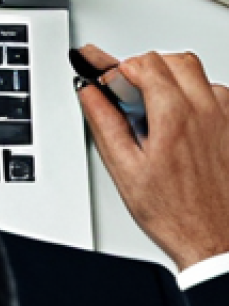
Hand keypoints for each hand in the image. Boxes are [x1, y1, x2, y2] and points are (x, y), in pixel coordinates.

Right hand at [77, 44, 228, 268]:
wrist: (215, 244)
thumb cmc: (175, 214)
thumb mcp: (125, 168)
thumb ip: (104, 121)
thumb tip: (90, 93)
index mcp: (174, 117)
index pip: (145, 63)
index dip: (121, 70)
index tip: (110, 84)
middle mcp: (205, 113)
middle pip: (173, 61)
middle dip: (147, 69)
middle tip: (132, 93)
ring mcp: (226, 121)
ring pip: (198, 75)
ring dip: (174, 81)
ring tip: (158, 107)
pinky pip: (220, 95)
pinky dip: (198, 97)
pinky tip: (184, 121)